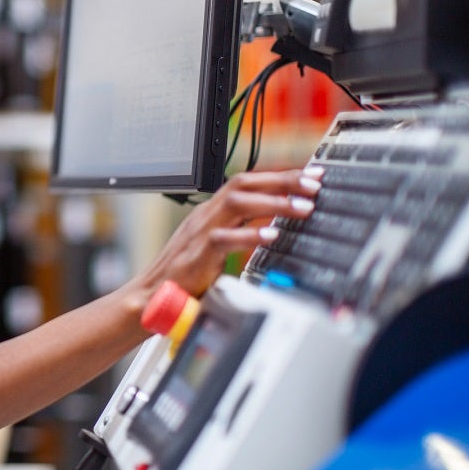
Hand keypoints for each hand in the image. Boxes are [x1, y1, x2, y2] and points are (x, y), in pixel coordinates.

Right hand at [138, 168, 322, 296]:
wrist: (154, 294)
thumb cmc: (187, 273)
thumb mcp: (217, 245)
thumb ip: (239, 230)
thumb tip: (274, 225)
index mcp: (211, 211)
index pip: (246, 183)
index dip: (279, 177)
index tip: (311, 175)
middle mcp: (206, 215)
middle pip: (244, 184)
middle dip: (282, 181)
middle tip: (314, 184)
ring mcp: (200, 232)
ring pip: (236, 204)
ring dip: (273, 203)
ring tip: (303, 207)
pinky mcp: (198, 254)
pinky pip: (224, 238)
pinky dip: (249, 235)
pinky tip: (270, 236)